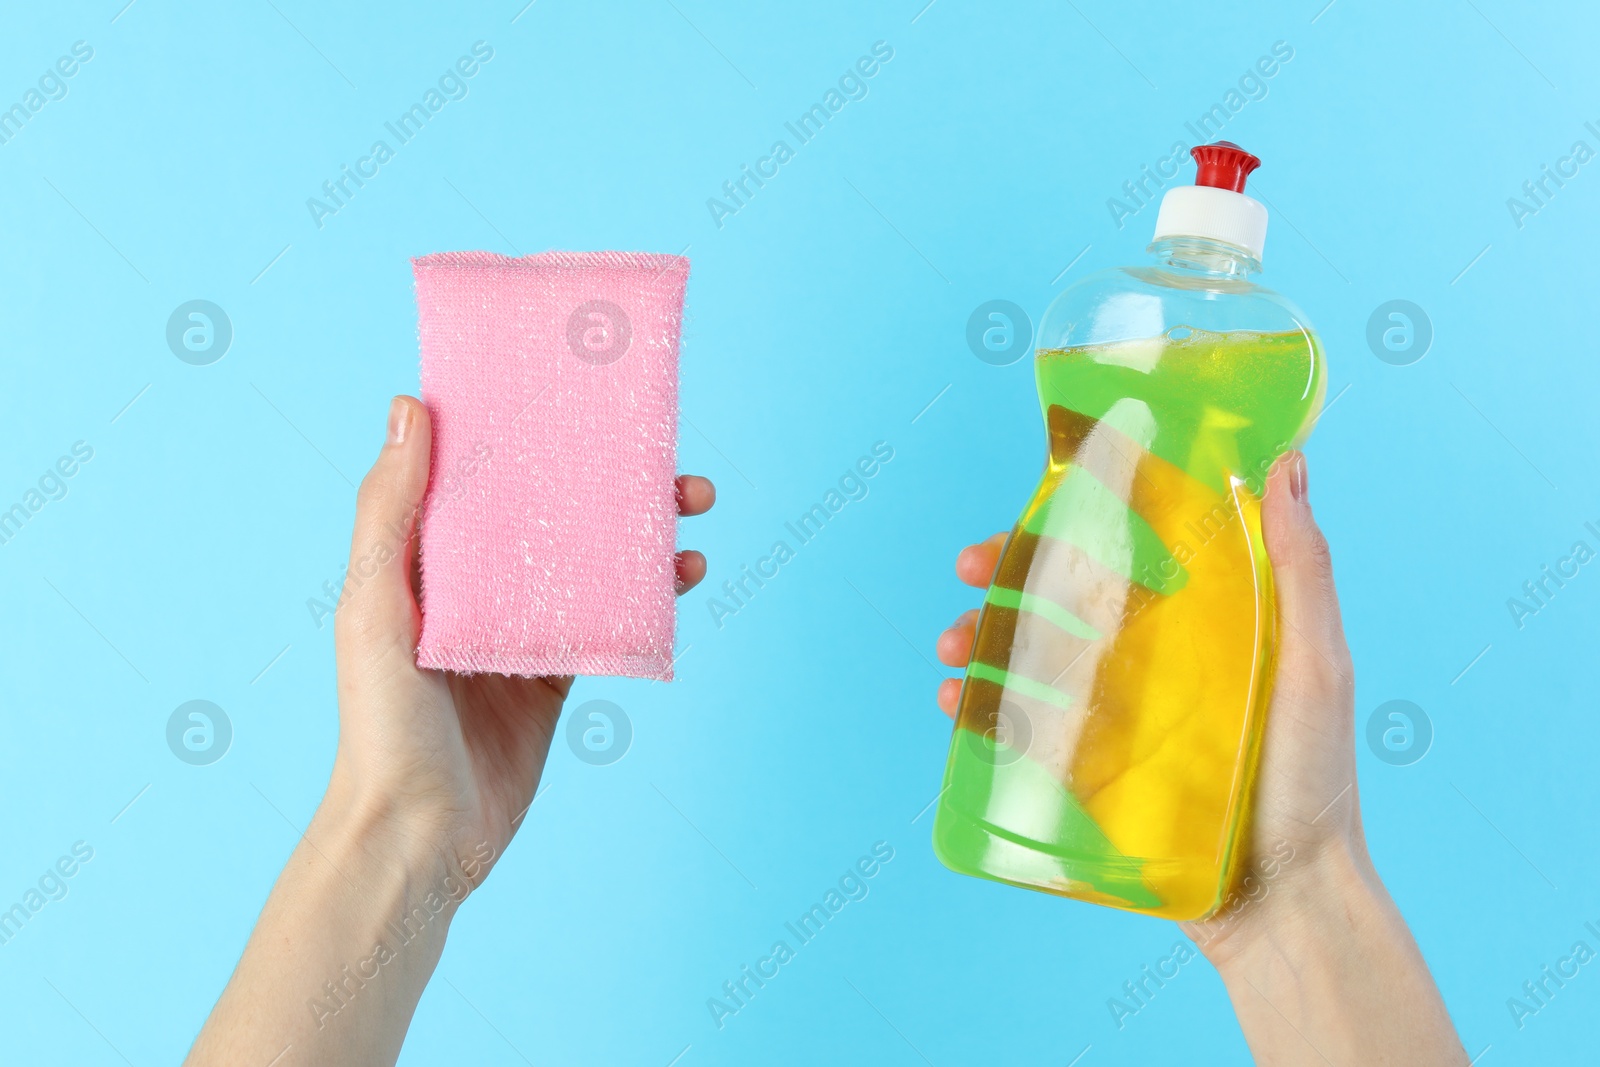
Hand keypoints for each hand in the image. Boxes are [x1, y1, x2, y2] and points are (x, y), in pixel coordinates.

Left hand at [331, 395, 714, 884]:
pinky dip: (650, 593)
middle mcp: (473, 586)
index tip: (581, 396)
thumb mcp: (376, 605)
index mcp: (423, 559)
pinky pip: (610, 619)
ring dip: (644, 529)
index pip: (480, 474)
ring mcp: (520, 630)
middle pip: (552, 510)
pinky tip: (683, 574)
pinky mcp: (557, 675)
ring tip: (693, 506)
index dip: (529, 432)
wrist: (419, 836)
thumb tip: (408, 404)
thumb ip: (390, 510)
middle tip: (671, 460)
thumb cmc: (381, 722)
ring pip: (592, 559)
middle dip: (612, 479)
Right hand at [934, 452, 1463, 1062]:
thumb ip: (1301, 569)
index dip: (1083, 513)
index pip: (1137, 546)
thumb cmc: (1315, 783)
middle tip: (969, 569)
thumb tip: (1286, 463)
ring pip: (1034, 657)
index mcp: (1207, 621)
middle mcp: (1157, 660)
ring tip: (953, 648)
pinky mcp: (1092, 773)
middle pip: (1068, 596)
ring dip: (982, 638)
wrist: (1284, 905)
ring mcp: (1119, 717)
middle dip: (1009, 574)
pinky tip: (959, 704)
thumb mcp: (1317, 665)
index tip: (1041, 491)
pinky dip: (984, 710)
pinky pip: (1025, 730)